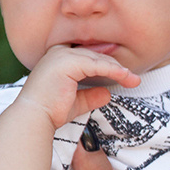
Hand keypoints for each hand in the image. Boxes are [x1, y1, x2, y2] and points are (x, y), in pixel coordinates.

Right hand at [17, 45, 141, 129]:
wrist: (35, 117)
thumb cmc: (50, 111)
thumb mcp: (77, 102)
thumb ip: (91, 95)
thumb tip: (107, 94)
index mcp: (57, 58)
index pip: (87, 56)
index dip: (105, 62)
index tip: (123, 71)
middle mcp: (58, 52)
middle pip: (95, 55)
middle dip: (116, 66)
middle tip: (133, 78)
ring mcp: (62, 55)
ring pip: (98, 59)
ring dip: (119, 70)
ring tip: (134, 80)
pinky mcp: (68, 62)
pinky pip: (97, 65)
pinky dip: (114, 71)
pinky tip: (126, 77)